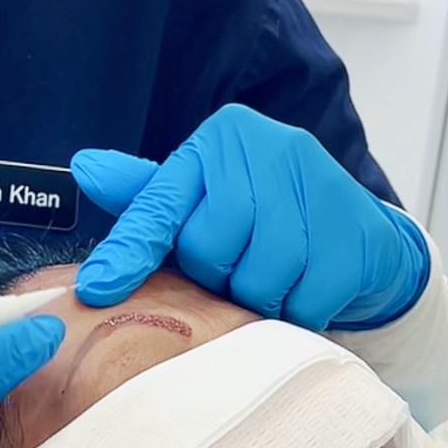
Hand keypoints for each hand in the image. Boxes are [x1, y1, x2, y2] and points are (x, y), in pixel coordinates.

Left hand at [71, 104, 427, 330]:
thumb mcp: (204, 197)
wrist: (361, 235)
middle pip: (210, 246)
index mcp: (223, 137)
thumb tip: (86, 167)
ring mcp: (320, 184)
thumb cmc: (266, 216)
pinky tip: (309, 288)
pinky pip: (305, 299)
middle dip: (219, 275)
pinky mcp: (355, 231)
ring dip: (262, 296)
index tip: (97, 289)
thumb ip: (149, 195)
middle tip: (240, 266)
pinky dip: (302, 310)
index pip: (162, 204)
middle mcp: (271, 146)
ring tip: (276, 278)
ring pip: (258, 276)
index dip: (129, 251)